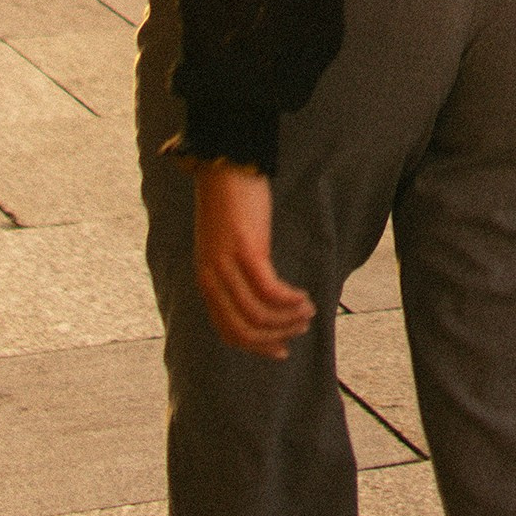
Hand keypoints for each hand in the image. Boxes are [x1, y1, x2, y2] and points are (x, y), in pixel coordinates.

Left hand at [192, 162, 314, 359]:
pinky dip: (289, 301)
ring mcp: (228, 267)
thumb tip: (254, 290)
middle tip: (299, 331)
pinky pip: (270, 290)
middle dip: (274, 338)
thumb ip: (232, 269)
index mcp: (206, 281)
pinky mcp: (247, 251)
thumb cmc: (228, 201)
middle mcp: (213, 280)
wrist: (223, 165)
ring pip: (259, 314)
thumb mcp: (224, 243)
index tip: (281, 350)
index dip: (256, 347)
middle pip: (243, 330)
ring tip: (308, 312)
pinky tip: (305, 297)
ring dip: (288, 319)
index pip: (228, 331)